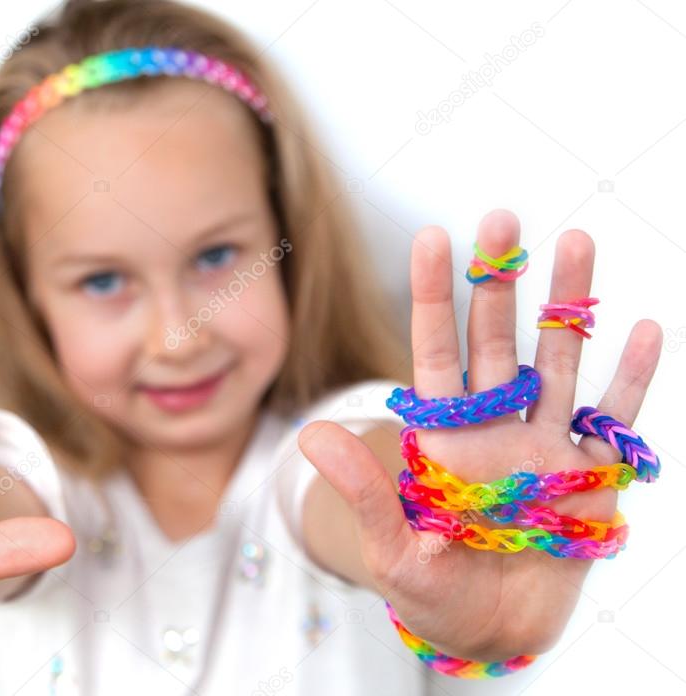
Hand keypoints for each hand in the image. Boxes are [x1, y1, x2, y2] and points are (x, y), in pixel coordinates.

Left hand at [299, 209, 661, 660]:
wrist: (491, 630)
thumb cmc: (432, 590)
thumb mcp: (391, 545)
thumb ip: (362, 490)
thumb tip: (310, 435)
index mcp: (443, 434)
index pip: (435, 350)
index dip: (433, 295)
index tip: (433, 237)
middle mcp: (494, 425)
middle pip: (496, 340)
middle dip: (498, 280)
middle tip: (502, 217)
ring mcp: (545, 442)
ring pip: (559, 359)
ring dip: (569, 304)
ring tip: (577, 241)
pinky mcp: (590, 474)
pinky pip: (615, 417)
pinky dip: (631, 375)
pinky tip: (641, 327)